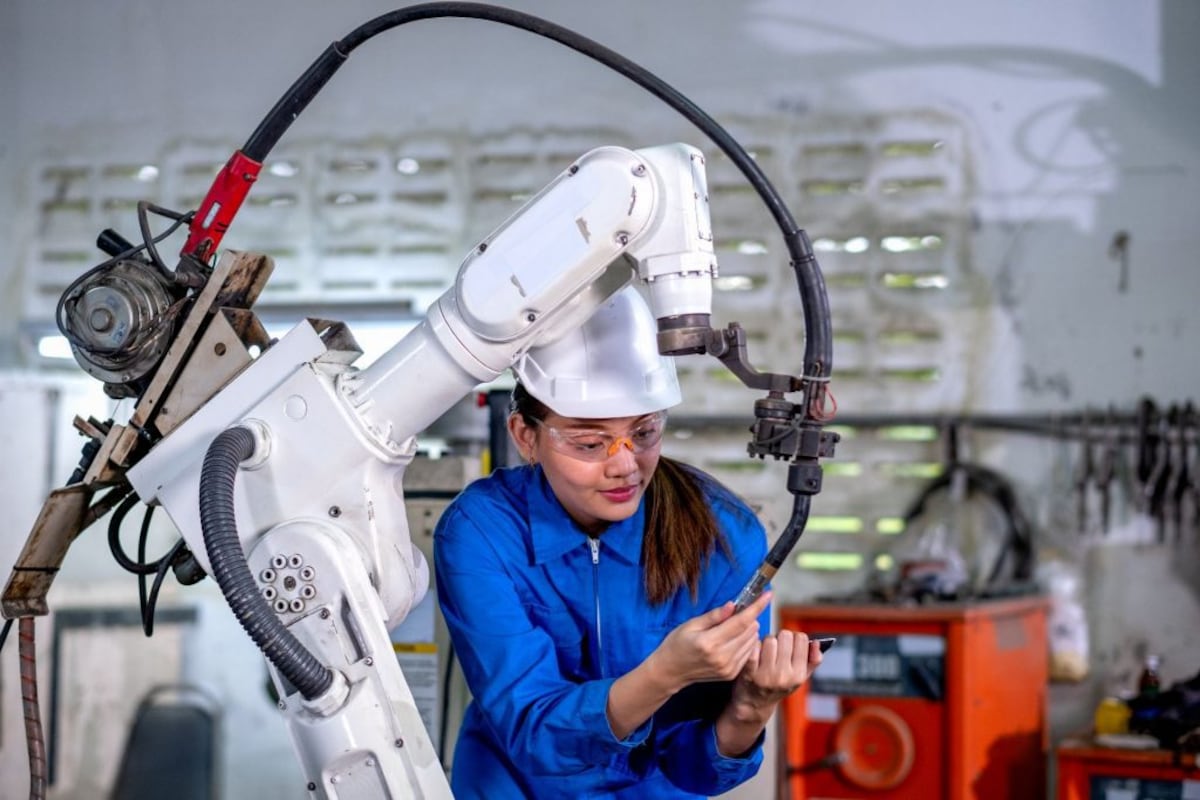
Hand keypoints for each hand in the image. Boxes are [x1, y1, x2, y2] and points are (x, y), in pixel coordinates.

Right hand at [648, 591, 771, 690]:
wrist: (670, 671)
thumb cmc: (677, 644)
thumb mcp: (690, 625)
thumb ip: (714, 616)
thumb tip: (733, 605)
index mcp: (710, 642)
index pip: (741, 621)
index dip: (756, 607)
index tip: (767, 595)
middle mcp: (722, 657)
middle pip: (750, 631)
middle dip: (749, 617)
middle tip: (736, 613)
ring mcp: (728, 668)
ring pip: (752, 642)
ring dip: (749, 630)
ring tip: (732, 627)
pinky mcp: (731, 674)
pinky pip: (748, 653)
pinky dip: (746, 642)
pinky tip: (733, 639)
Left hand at [728, 630, 823, 722]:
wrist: (755, 703)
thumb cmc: (779, 685)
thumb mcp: (800, 677)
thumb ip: (813, 660)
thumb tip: (816, 642)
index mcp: (798, 675)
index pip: (801, 639)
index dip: (795, 637)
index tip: (790, 644)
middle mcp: (783, 675)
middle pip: (785, 635)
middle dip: (781, 637)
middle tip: (777, 646)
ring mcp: (766, 675)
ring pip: (769, 639)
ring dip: (767, 641)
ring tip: (766, 650)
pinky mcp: (749, 672)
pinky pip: (754, 648)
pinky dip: (754, 646)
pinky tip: (755, 653)